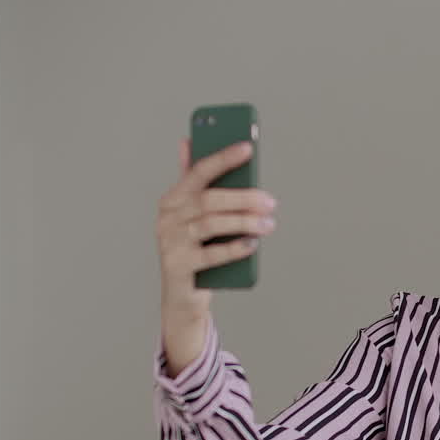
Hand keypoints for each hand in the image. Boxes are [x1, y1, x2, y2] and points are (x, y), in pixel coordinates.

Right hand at [155, 135, 276, 324]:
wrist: (182, 296)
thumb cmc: (196, 249)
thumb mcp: (196, 217)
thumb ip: (196, 184)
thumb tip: (189, 142)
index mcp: (173, 199)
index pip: (199, 172)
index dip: (223, 158)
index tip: (248, 148)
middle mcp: (168, 218)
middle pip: (209, 199)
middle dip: (244, 198)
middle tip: (271, 202)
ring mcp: (170, 242)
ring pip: (212, 224)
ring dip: (245, 222)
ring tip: (269, 224)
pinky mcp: (179, 267)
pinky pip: (211, 255)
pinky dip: (235, 248)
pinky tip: (253, 243)